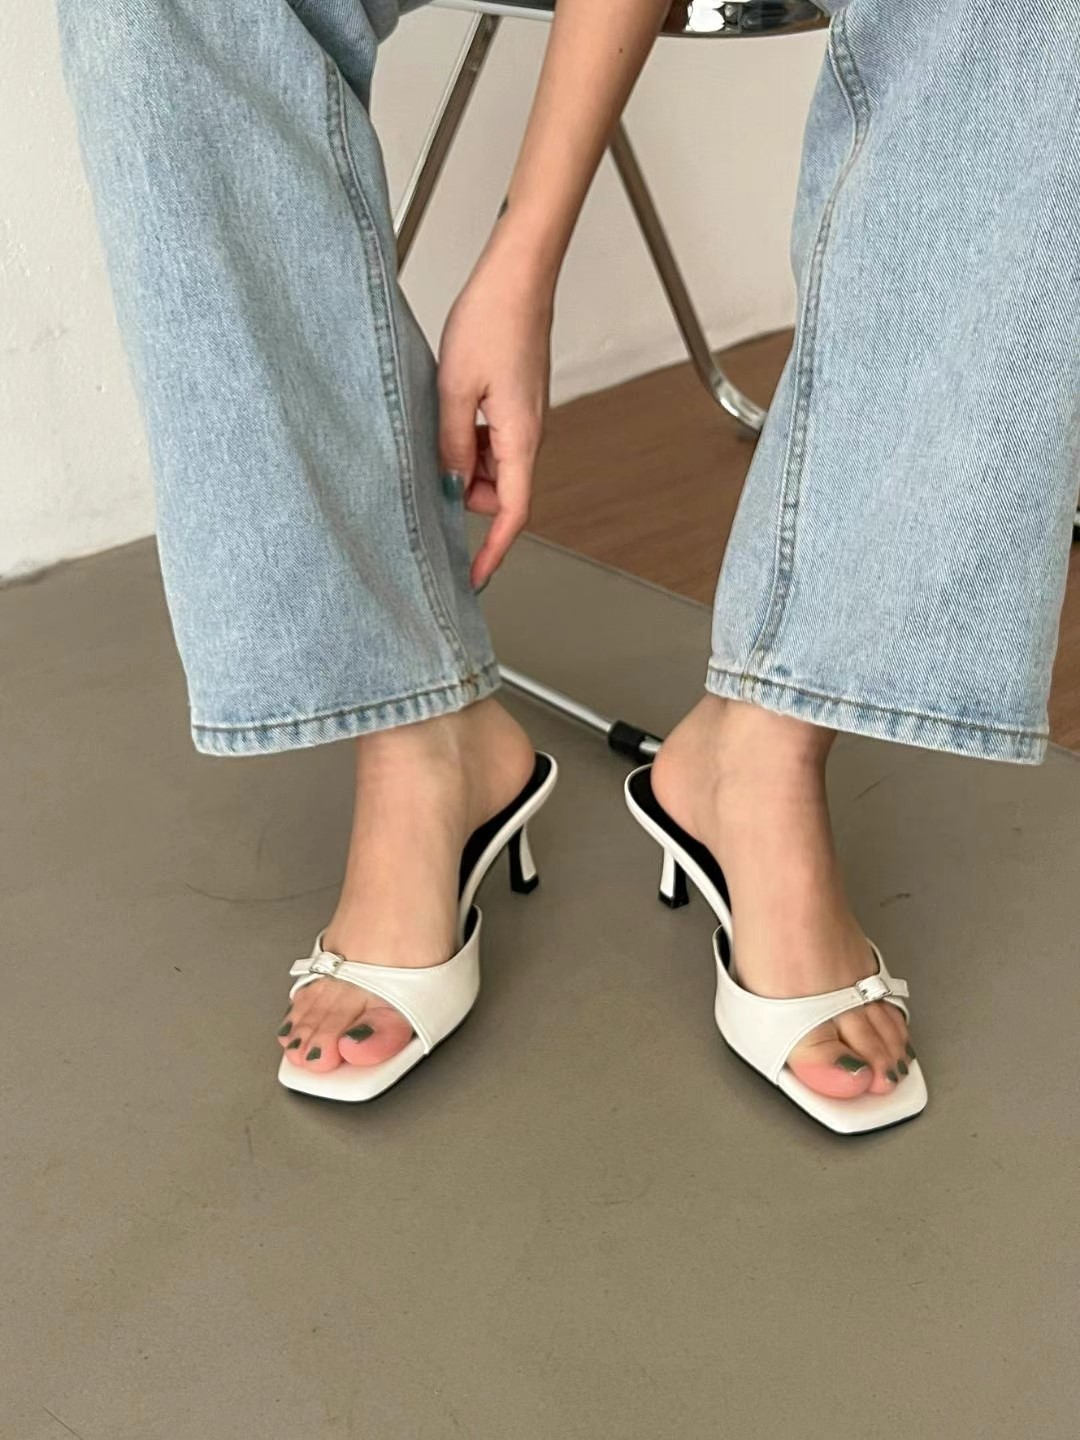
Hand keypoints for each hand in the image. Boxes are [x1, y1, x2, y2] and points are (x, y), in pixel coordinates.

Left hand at [438, 232, 554, 590]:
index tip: (475, 578)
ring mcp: (523, 419)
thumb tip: (448, 485)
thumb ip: (451, 442)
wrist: (518, 274)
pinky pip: (492, 440)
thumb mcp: (455, 387)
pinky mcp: (515, 403)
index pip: (513, 513)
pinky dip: (468, 439)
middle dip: (465, 492)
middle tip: (429, 464)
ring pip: (492, 466)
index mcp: (522, 437)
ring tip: (437, 420)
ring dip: (463, 460)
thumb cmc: (493, 319)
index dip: (493, 550)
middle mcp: (529, 434)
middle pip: (499, 493)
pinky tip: (448, 409)